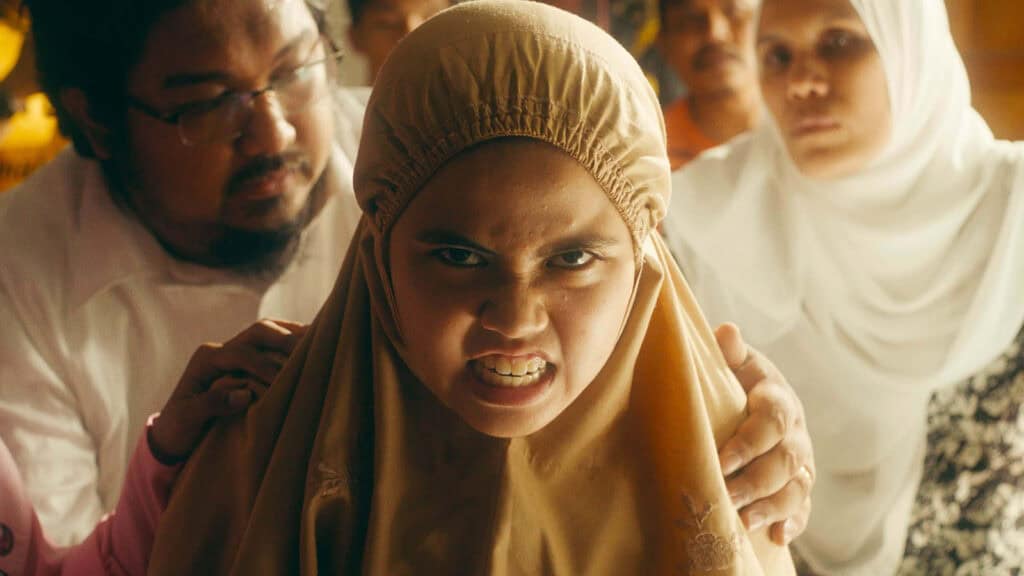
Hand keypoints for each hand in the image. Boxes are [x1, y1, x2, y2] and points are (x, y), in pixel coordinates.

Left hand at [148, 319, 306, 463]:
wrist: (173, 433)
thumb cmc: (178, 428)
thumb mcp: (186, 418)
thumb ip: (211, 404)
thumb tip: (244, 395)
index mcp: (207, 359)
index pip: (242, 353)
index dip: (264, 365)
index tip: (283, 381)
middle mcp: (221, 350)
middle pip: (258, 332)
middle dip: (284, 339)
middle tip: (309, 353)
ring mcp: (234, 353)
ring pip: (267, 333)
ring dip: (292, 335)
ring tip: (318, 341)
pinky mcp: (246, 362)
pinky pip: (272, 345)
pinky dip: (291, 342)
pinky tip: (312, 346)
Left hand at [714, 323, 813, 545]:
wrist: (762, 403)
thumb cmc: (742, 383)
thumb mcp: (738, 365)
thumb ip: (732, 352)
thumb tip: (726, 330)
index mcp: (779, 401)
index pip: (771, 421)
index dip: (749, 442)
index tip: (722, 459)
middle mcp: (795, 434)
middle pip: (783, 461)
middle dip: (755, 481)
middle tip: (727, 497)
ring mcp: (801, 463)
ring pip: (795, 488)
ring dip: (771, 507)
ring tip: (745, 522)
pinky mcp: (800, 486)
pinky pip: (804, 508)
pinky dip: (793, 523)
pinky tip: (778, 537)